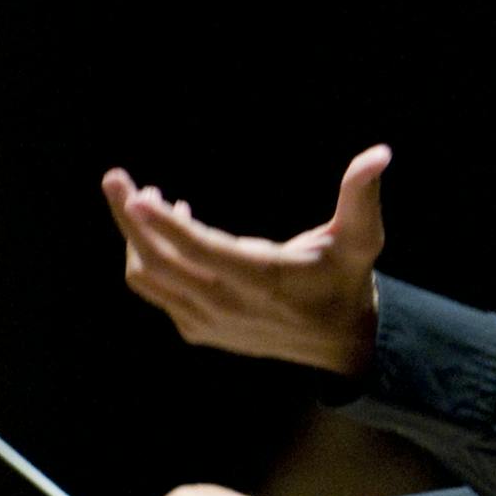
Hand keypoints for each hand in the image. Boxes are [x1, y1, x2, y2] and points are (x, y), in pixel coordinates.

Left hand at [102, 144, 391, 375]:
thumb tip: (380, 153)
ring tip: (141, 200)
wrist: (337, 342)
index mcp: (262, 280)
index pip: (201, 251)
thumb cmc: (346, 279)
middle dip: (129, 219)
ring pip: (149, 277)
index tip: (136, 194)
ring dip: (136, 238)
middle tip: (116, 178)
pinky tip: (168, 228)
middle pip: (157, 262)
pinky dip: (151, 259)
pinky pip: (158, 290)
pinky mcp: (197, 330)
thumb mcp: (362, 238)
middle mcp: (228, 305)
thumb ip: (362, 196)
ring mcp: (208, 322)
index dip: (165, 224)